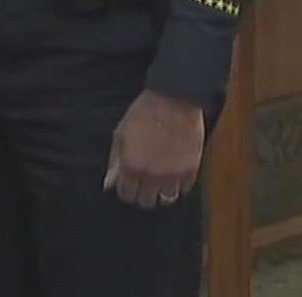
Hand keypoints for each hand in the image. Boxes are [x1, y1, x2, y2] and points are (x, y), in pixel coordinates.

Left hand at [104, 90, 204, 208]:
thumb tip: (109, 183)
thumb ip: (115, 160)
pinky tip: (174, 172)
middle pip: (146, 201)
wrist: (174, 99)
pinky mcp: (191, 169)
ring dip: (162, 191)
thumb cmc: (144, 112)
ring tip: (160, 179)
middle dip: (143, 193)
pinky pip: (185, 189)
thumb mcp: (121, 133)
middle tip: (145, 182)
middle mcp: (152, 175)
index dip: (127, 189)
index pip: (127, 195)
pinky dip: (179, 184)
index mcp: (132, 166)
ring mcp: (173, 174)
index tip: (129, 183)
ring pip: (167, 199)